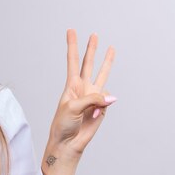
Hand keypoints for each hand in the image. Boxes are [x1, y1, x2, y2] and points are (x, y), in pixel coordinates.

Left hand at [48, 29, 115, 157]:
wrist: (68, 143)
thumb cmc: (63, 124)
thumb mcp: (72, 108)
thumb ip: (92, 99)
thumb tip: (111, 97)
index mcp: (71, 86)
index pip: (72, 62)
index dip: (72, 46)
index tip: (70, 31)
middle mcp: (82, 88)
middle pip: (88, 64)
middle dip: (91, 50)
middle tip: (94, 35)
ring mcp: (93, 97)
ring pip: (102, 76)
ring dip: (107, 63)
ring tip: (111, 49)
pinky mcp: (101, 107)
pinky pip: (107, 102)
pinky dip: (102, 108)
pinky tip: (93, 116)